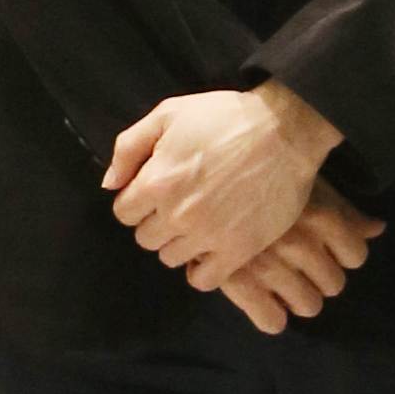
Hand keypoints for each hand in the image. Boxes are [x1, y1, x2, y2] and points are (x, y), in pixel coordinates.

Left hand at [106, 79, 342, 285]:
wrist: (285, 131)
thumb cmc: (225, 117)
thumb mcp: (169, 113)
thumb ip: (129, 147)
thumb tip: (110, 184)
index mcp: (157, 182)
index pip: (124, 213)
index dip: (137, 201)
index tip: (155, 191)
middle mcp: (177, 214)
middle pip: (146, 238)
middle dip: (157, 221)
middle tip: (180, 203)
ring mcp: (208, 236)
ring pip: (171, 258)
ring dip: (179, 243)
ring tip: (199, 222)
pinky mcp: (237, 250)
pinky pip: (203, 280)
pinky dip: (202, 270)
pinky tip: (210, 250)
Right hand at [207, 183, 382, 336]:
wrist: (204, 174)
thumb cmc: (263, 174)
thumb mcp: (309, 184)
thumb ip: (345, 211)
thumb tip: (378, 228)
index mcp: (322, 217)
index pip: (356, 255)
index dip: (341, 253)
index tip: (324, 247)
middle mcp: (300, 243)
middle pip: (334, 284)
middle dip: (320, 277)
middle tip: (298, 265)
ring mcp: (270, 265)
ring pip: (308, 305)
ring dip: (298, 297)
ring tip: (279, 281)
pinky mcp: (239, 283)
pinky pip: (273, 322)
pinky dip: (271, 316)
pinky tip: (261, 297)